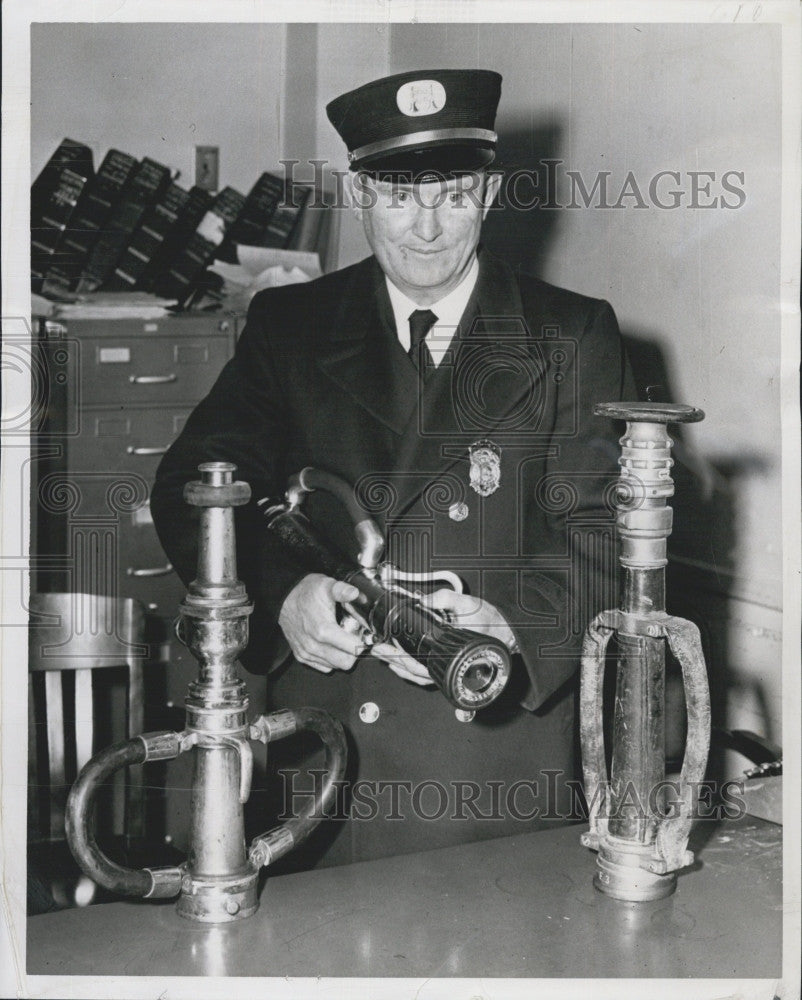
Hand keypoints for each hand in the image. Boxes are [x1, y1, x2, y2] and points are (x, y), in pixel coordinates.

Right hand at [278, 573, 365, 673]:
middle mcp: (314, 646)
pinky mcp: (301, 656)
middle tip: (352, 638)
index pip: (353, 650)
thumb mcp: (326, 585)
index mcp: (323, 631)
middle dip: (353, 652)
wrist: (284, 597)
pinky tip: (330, 644)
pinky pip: (323, 666)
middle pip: (346, 663)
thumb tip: (355, 593)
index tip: (362, 634)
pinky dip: (330, 658)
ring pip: (335, 666)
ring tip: (340, 638)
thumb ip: (342, 590)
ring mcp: (307, 653)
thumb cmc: (306, 592)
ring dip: (341, 655)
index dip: (362, 642)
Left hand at [371, 589, 516, 688]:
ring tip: (383, 653)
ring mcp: (449, 669)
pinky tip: (401, 658)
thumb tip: (423, 600)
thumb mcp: (469, 604)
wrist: (509, 631)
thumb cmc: (493, 624)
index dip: (400, 658)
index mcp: (452, 656)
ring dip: (400, 665)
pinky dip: (411, 667)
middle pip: (415, 673)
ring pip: (420, 676)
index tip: (386, 647)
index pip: (420, 666)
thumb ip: (446, 599)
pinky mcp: (449, 665)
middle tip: (377, 649)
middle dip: (393, 661)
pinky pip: (427, 672)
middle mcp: (450, 667)